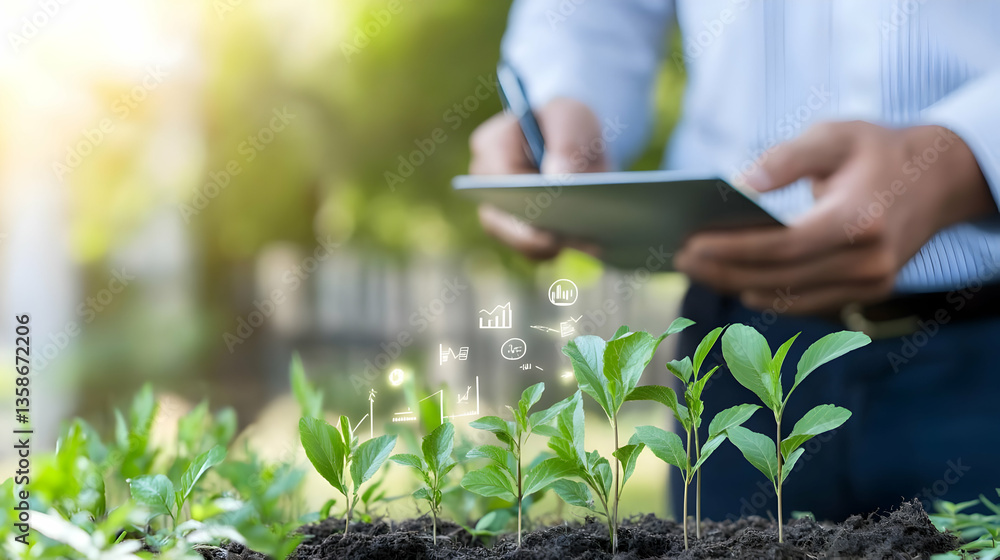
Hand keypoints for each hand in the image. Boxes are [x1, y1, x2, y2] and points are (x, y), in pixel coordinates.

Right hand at [470, 97, 606, 259]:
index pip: (501, 176)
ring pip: (518, 239)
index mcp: (492, 144)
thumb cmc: (569, 124)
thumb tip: (559, 178)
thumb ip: (566, 142)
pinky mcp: (519, 231)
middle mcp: (486, 181)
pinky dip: (560, 249)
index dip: (523, 196)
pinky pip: (535, 250)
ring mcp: (499, 210)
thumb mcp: (573, 119)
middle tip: (569, 238)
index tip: (548, 208)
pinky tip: (589, 244)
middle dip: (536, 230)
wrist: (578, 141)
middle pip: (503, 216)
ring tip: (588, 242)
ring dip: (551, 245)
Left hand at [675, 121, 994, 314]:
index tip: (689, 244)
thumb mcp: (834, 135)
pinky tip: (732, 279)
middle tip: (679, 258)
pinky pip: (805, 303)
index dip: (731, 250)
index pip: (782, 248)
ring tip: (696, 268)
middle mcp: (868, 262)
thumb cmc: (876, 151)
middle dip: (723, 271)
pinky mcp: (868, 293)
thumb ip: (786, 157)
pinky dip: (766, 294)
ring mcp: (871, 284)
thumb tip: (740, 185)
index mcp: (859, 221)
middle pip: (778, 279)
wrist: (939, 179)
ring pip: (789, 298)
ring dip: (737, 286)